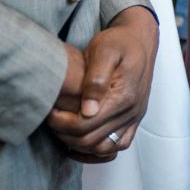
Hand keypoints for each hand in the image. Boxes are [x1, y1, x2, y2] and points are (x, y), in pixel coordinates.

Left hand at [48, 6, 157, 156]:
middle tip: (52, 118)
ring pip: (105, 148)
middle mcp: (131, 111)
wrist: (139, 40)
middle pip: (91, 141)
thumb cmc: (118, 42)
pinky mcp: (134, 119)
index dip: (60, 123)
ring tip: (65, 129)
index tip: (49, 110)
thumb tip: (88, 111)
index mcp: (124, 97)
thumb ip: (96, 80)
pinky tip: (84, 142)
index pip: (84, 125)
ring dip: (81, 145)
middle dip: (65, 134)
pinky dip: (100, 150)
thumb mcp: (103, 51)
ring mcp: (134, 117)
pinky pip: (119, 146)